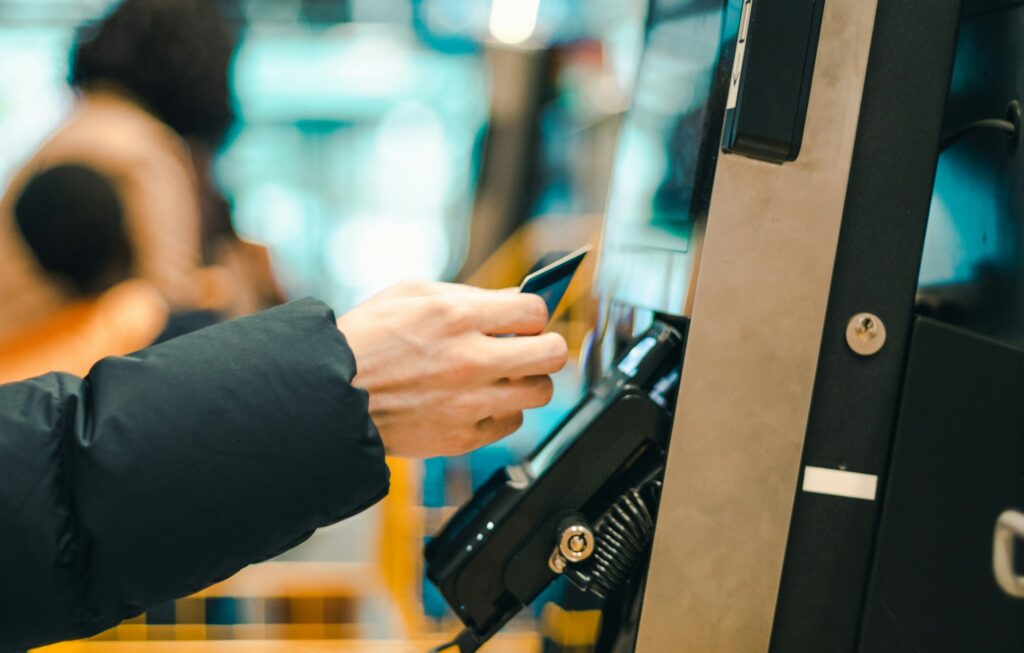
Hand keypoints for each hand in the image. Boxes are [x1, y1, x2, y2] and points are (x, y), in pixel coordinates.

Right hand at [337, 281, 568, 457]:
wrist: (327, 397)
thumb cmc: (364, 340)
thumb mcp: (409, 295)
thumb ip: (466, 294)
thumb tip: (513, 299)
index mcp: (456, 316)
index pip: (535, 311)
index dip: (534, 314)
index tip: (525, 319)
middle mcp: (469, 360)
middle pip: (552, 354)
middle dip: (544, 347)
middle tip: (529, 347)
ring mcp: (468, 402)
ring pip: (539, 393)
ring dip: (526, 382)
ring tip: (502, 376)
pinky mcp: (462, 437)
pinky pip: (511, 423)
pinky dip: (500, 412)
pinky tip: (478, 400)